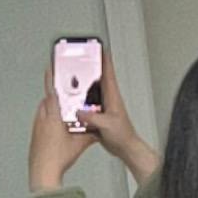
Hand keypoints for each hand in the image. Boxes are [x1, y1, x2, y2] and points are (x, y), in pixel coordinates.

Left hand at [29, 69, 96, 192]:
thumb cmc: (58, 158)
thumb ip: (89, 134)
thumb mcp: (80, 144)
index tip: (50, 69)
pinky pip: (41, 123)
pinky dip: (48, 121)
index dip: (51, 79)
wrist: (43, 172)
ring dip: (51, 110)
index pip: (51, 93)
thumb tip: (98, 131)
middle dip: (55, 97)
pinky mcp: (34, 137)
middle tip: (64, 96)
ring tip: (63, 115)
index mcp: (53, 117)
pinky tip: (57, 131)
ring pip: (43, 112)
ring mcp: (36, 128)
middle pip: (47, 102)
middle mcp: (42, 120)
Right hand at [78, 51, 159, 182]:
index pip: (109, 74)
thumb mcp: (107, 125)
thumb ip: (93, 118)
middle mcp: (109, 100)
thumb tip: (79, 111)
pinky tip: (73, 104)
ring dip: (84, 86)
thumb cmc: (123, 136)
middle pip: (99, 80)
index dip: (105, 61)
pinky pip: (88, 106)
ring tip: (73, 78)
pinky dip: (80, 103)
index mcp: (113, 98)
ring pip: (92, 93)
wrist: (125, 148)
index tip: (100, 49)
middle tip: (83, 59)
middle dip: (92, 69)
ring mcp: (104, 108)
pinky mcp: (99, 116)